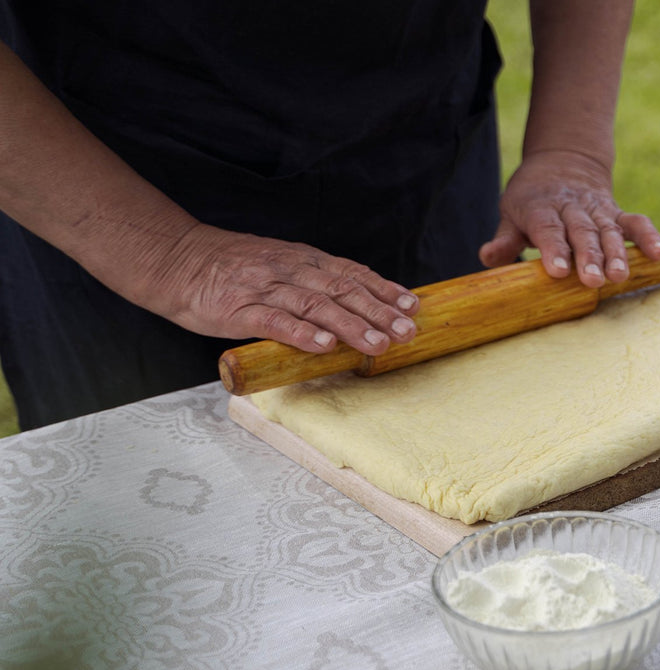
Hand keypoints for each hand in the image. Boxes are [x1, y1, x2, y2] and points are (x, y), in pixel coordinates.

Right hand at [146, 224, 420, 354]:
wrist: (175, 260)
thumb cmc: (231, 268)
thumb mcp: (280, 264)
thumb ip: (313, 280)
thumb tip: (355, 299)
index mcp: (302, 260)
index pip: (351, 274)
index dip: (383, 290)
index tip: (411, 306)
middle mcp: (290, 271)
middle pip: (341, 290)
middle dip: (378, 312)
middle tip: (406, 331)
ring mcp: (266, 289)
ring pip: (316, 306)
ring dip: (350, 325)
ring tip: (377, 344)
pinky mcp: (239, 309)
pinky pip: (276, 321)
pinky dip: (302, 333)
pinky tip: (324, 346)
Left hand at [478, 149, 659, 287]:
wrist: (562, 162)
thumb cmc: (531, 200)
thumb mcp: (511, 213)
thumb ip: (504, 239)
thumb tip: (487, 257)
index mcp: (541, 207)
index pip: (547, 228)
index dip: (552, 249)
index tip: (558, 271)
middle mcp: (571, 207)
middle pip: (581, 232)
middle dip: (588, 256)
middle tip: (592, 280)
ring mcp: (597, 210)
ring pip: (608, 231)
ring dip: (617, 254)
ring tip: (620, 276)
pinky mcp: (616, 214)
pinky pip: (635, 223)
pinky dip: (648, 236)